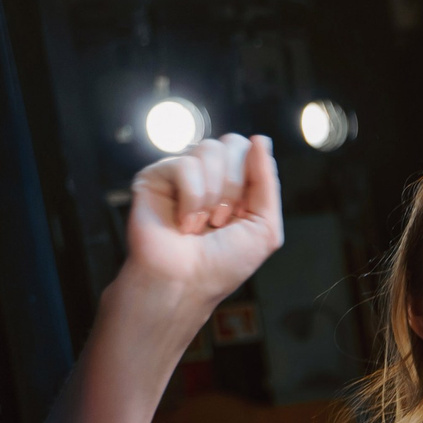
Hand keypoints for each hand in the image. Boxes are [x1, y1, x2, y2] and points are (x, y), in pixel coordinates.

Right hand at [123, 135, 284, 307]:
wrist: (186, 283)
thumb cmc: (223, 264)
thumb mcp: (265, 227)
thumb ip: (268, 182)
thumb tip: (261, 138)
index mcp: (234, 184)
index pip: (249, 150)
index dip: (252, 177)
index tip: (241, 213)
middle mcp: (207, 175)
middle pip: (231, 143)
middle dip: (234, 186)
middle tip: (221, 221)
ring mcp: (180, 173)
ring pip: (209, 150)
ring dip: (212, 195)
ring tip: (201, 224)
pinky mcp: (155, 176)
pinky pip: (185, 164)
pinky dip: (191, 198)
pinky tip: (183, 222)